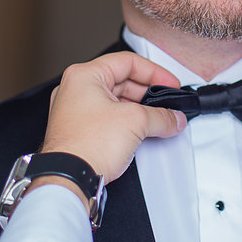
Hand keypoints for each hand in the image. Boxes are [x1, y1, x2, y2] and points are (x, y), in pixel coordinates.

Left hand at [38, 52, 186, 194]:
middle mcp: (75, 89)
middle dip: (148, 93)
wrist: (68, 179)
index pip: (128, 62)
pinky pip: (108, 117)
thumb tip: (173, 118)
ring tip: (158, 119)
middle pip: (122, 80)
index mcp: (84, 76)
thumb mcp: (135, 122)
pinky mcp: (78, 130)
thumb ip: (161, 116)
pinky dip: (127, 121)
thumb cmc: (85, 146)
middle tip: (167, 103)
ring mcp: (75, 110)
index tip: (170, 84)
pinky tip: (141, 131)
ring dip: (139, 108)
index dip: (154, 72)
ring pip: (116, 100)